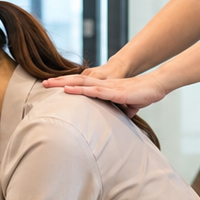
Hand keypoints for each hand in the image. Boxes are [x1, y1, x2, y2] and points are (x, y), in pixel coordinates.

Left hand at [41, 72, 168, 115]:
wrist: (156, 87)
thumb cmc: (142, 94)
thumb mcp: (127, 105)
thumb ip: (120, 110)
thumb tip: (120, 117)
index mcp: (104, 88)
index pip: (81, 85)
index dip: (66, 84)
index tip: (52, 86)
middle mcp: (103, 85)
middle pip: (76, 82)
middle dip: (59, 82)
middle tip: (43, 83)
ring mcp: (108, 87)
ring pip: (81, 84)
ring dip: (65, 84)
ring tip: (50, 84)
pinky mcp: (114, 92)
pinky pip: (94, 91)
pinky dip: (80, 91)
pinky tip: (69, 90)